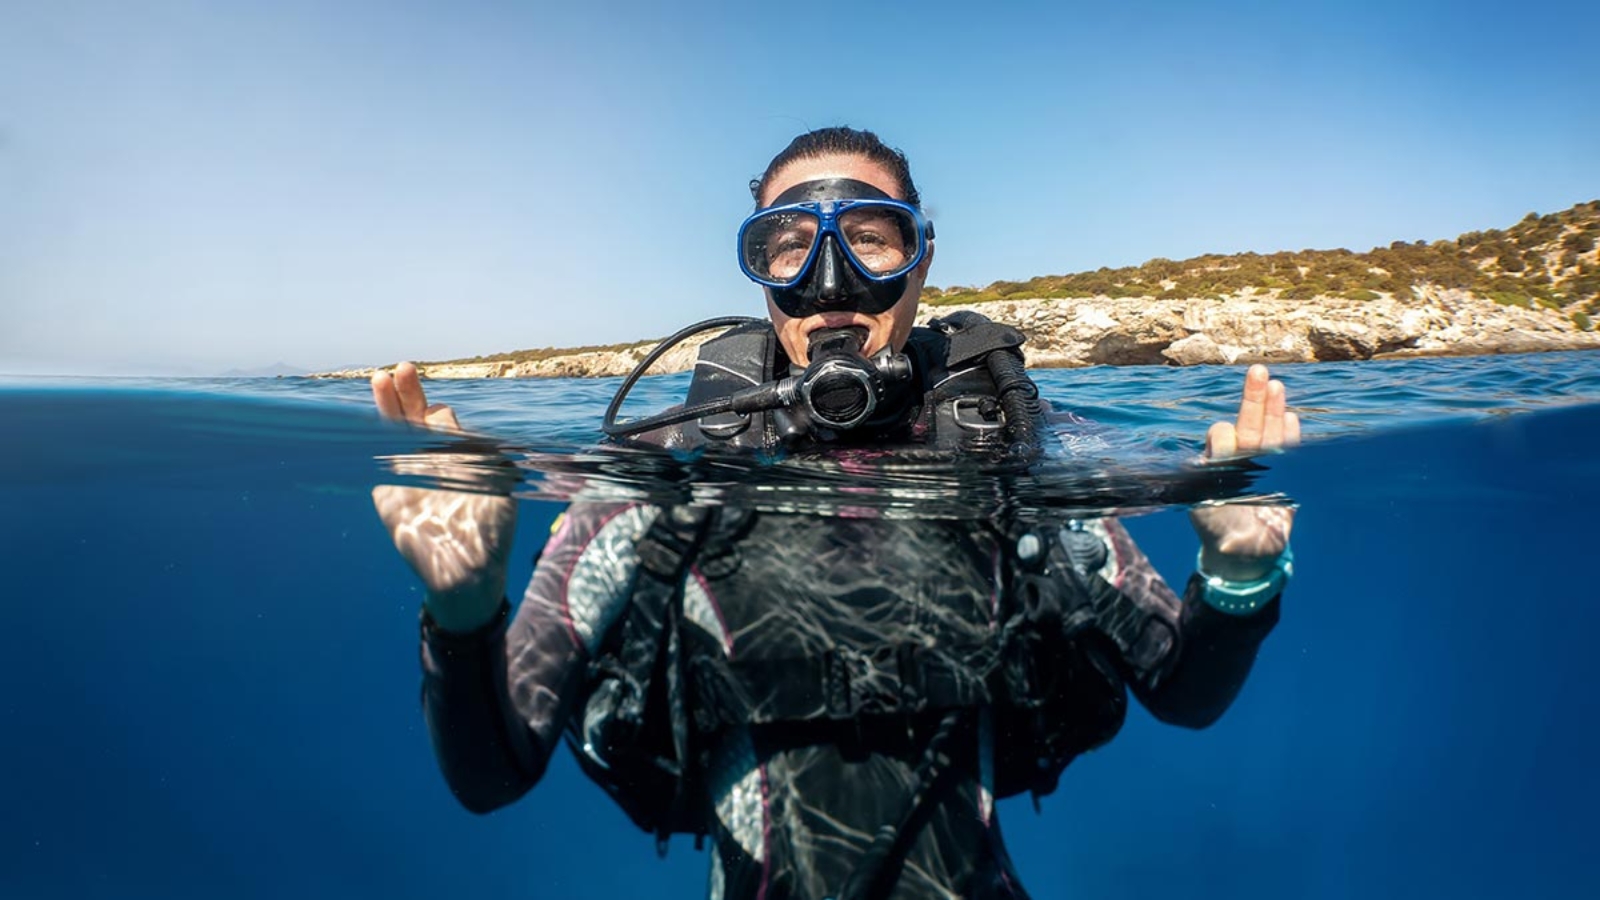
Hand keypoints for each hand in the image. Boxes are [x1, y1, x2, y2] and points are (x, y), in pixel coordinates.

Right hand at [371, 362, 516, 632]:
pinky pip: (378, 461)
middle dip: (411, 394)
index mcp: (460, 454)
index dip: (440, 415)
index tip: (439, 415)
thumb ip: (481, 456)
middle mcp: (433, 458)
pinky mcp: (388, 492)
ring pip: (395, 432)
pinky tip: (361, 419)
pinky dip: (370, 439)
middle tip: (405, 369)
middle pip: (416, 417)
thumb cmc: (491, 532)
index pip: (444, 421)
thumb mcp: (497, 487)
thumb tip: (458, 429)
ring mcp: (408, 472)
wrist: (467, 572)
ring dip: (388, 406)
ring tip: (381, 378)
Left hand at [1190, 364, 1299, 580]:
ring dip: (1272, 409)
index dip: (1224, 437)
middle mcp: (1238, 463)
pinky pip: (1288, 450)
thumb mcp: (1216, 528)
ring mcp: (1261, 466)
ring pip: (1268, 431)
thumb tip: (1225, 508)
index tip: (1228, 436)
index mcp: (1216, 471)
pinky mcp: (1282, 475)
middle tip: (1257, 371)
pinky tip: (1290, 415)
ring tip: (1275, 384)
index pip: (1221, 442)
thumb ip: (1219, 511)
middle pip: (1247, 425)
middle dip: (1252, 401)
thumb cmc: (1224, 539)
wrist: (1245, 553)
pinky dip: (1290, 434)